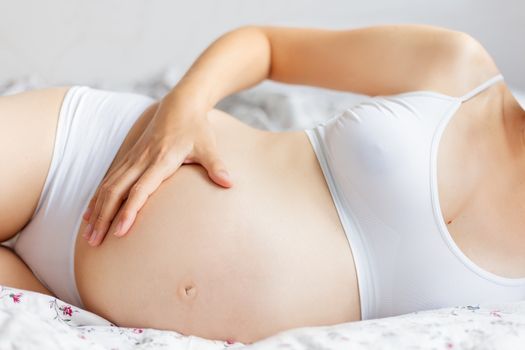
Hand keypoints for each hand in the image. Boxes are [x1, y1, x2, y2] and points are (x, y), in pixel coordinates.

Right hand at [81, 93, 232, 246]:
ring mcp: (133, 158)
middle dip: (104, 218)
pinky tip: (90, 215)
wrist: (180, 104)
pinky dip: (97, 199)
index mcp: (161, 160)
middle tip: (95, 243)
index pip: (141, 189)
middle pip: (116, 191)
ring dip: (96, 211)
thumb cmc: (196, 128)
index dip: (129, 210)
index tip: (120, 231)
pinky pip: (108, 180)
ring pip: (107, 187)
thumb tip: (229, 183)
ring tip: (89, 237)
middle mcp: (142, 160)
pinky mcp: (129, 158)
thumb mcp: (209, 146)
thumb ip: (216, 165)